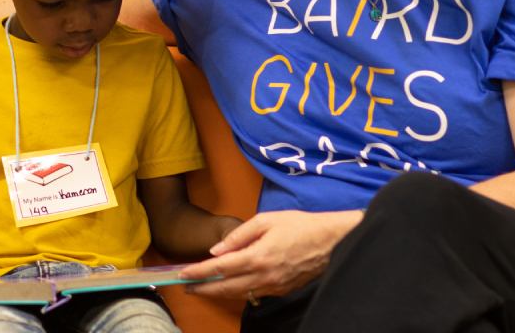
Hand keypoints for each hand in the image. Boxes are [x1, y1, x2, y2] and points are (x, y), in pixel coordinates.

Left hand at [180, 209, 360, 301]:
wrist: (331, 241)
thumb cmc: (300, 226)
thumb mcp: (266, 220)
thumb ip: (238, 236)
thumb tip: (216, 250)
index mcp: (257, 256)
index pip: (219, 268)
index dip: (199, 272)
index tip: (183, 274)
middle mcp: (263, 276)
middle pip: (225, 288)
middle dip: (203, 289)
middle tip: (186, 286)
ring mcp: (273, 286)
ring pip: (239, 294)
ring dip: (218, 292)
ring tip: (203, 288)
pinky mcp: (281, 290)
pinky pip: (254, 294)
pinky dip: (238, 291)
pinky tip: (230, 286)